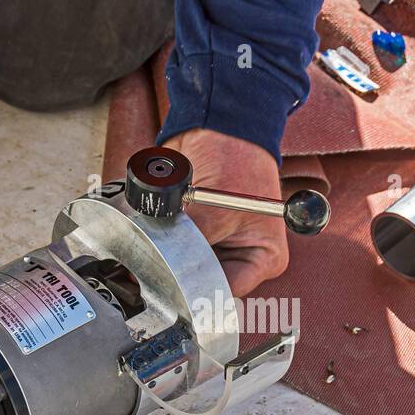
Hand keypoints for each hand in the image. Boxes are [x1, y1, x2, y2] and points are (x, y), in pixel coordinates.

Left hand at [166, 129, 288, 296]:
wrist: (218, 124)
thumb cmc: (237, 158)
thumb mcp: (216, 209)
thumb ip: (190, 245)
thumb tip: (160, 267)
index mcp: (264, 257)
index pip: (225, 290)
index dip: (196, 289)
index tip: (167, 286)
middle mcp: (242, 254)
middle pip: (205, 280)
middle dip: (179, 272)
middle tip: (150, 270)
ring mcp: (219, 243)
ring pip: (187, 264)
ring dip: (168, 255)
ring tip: (152, 246)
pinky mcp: (198, 230)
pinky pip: (175, 245)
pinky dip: (162, 240)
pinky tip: (152, 234)